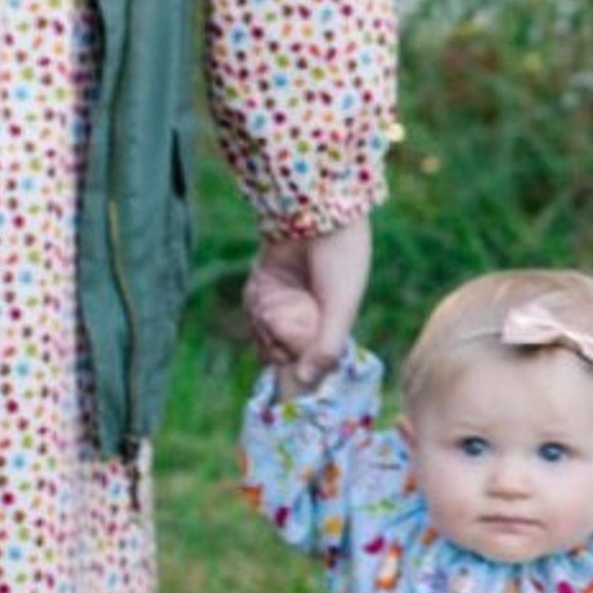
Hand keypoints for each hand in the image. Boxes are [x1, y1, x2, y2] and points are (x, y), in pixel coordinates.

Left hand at [243, 216, 371, 385]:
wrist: (318, 211)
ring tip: (269, 300)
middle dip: (274, 343)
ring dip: (261, 322)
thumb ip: (325, 348)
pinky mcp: (265, 285)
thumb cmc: (339, 260)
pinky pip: (252, 310)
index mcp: (331, 325)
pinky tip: (260, 288)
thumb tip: (303, 381)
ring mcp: (285, 302)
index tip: (289, 366)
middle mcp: (308, 317)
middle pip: (281, 351)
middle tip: (277, 321)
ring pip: (263, 333)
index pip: (308, 361)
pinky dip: (252, 304)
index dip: (295, 366)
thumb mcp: (340, 308)